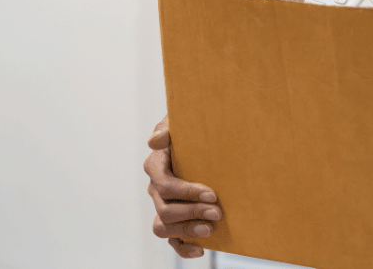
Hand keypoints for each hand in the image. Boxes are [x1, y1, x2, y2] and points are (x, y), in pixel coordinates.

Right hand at [144, 115, 221, 257]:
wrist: (205, 142)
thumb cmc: (191, 130)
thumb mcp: (180, 123)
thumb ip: (168, 129)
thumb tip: (155, 141)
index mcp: (156, 165)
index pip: (165, 184)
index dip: (186, 192)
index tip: (212, 193)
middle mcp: (156, 188)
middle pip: (165, 208)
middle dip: (192, 212)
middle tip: (218, 213)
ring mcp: (163, 205)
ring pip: (163, 226)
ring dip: (187, 230)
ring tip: (210, 229)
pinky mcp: (174, 219)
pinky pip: (171, 240)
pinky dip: (183, 248)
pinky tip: (201, 249)